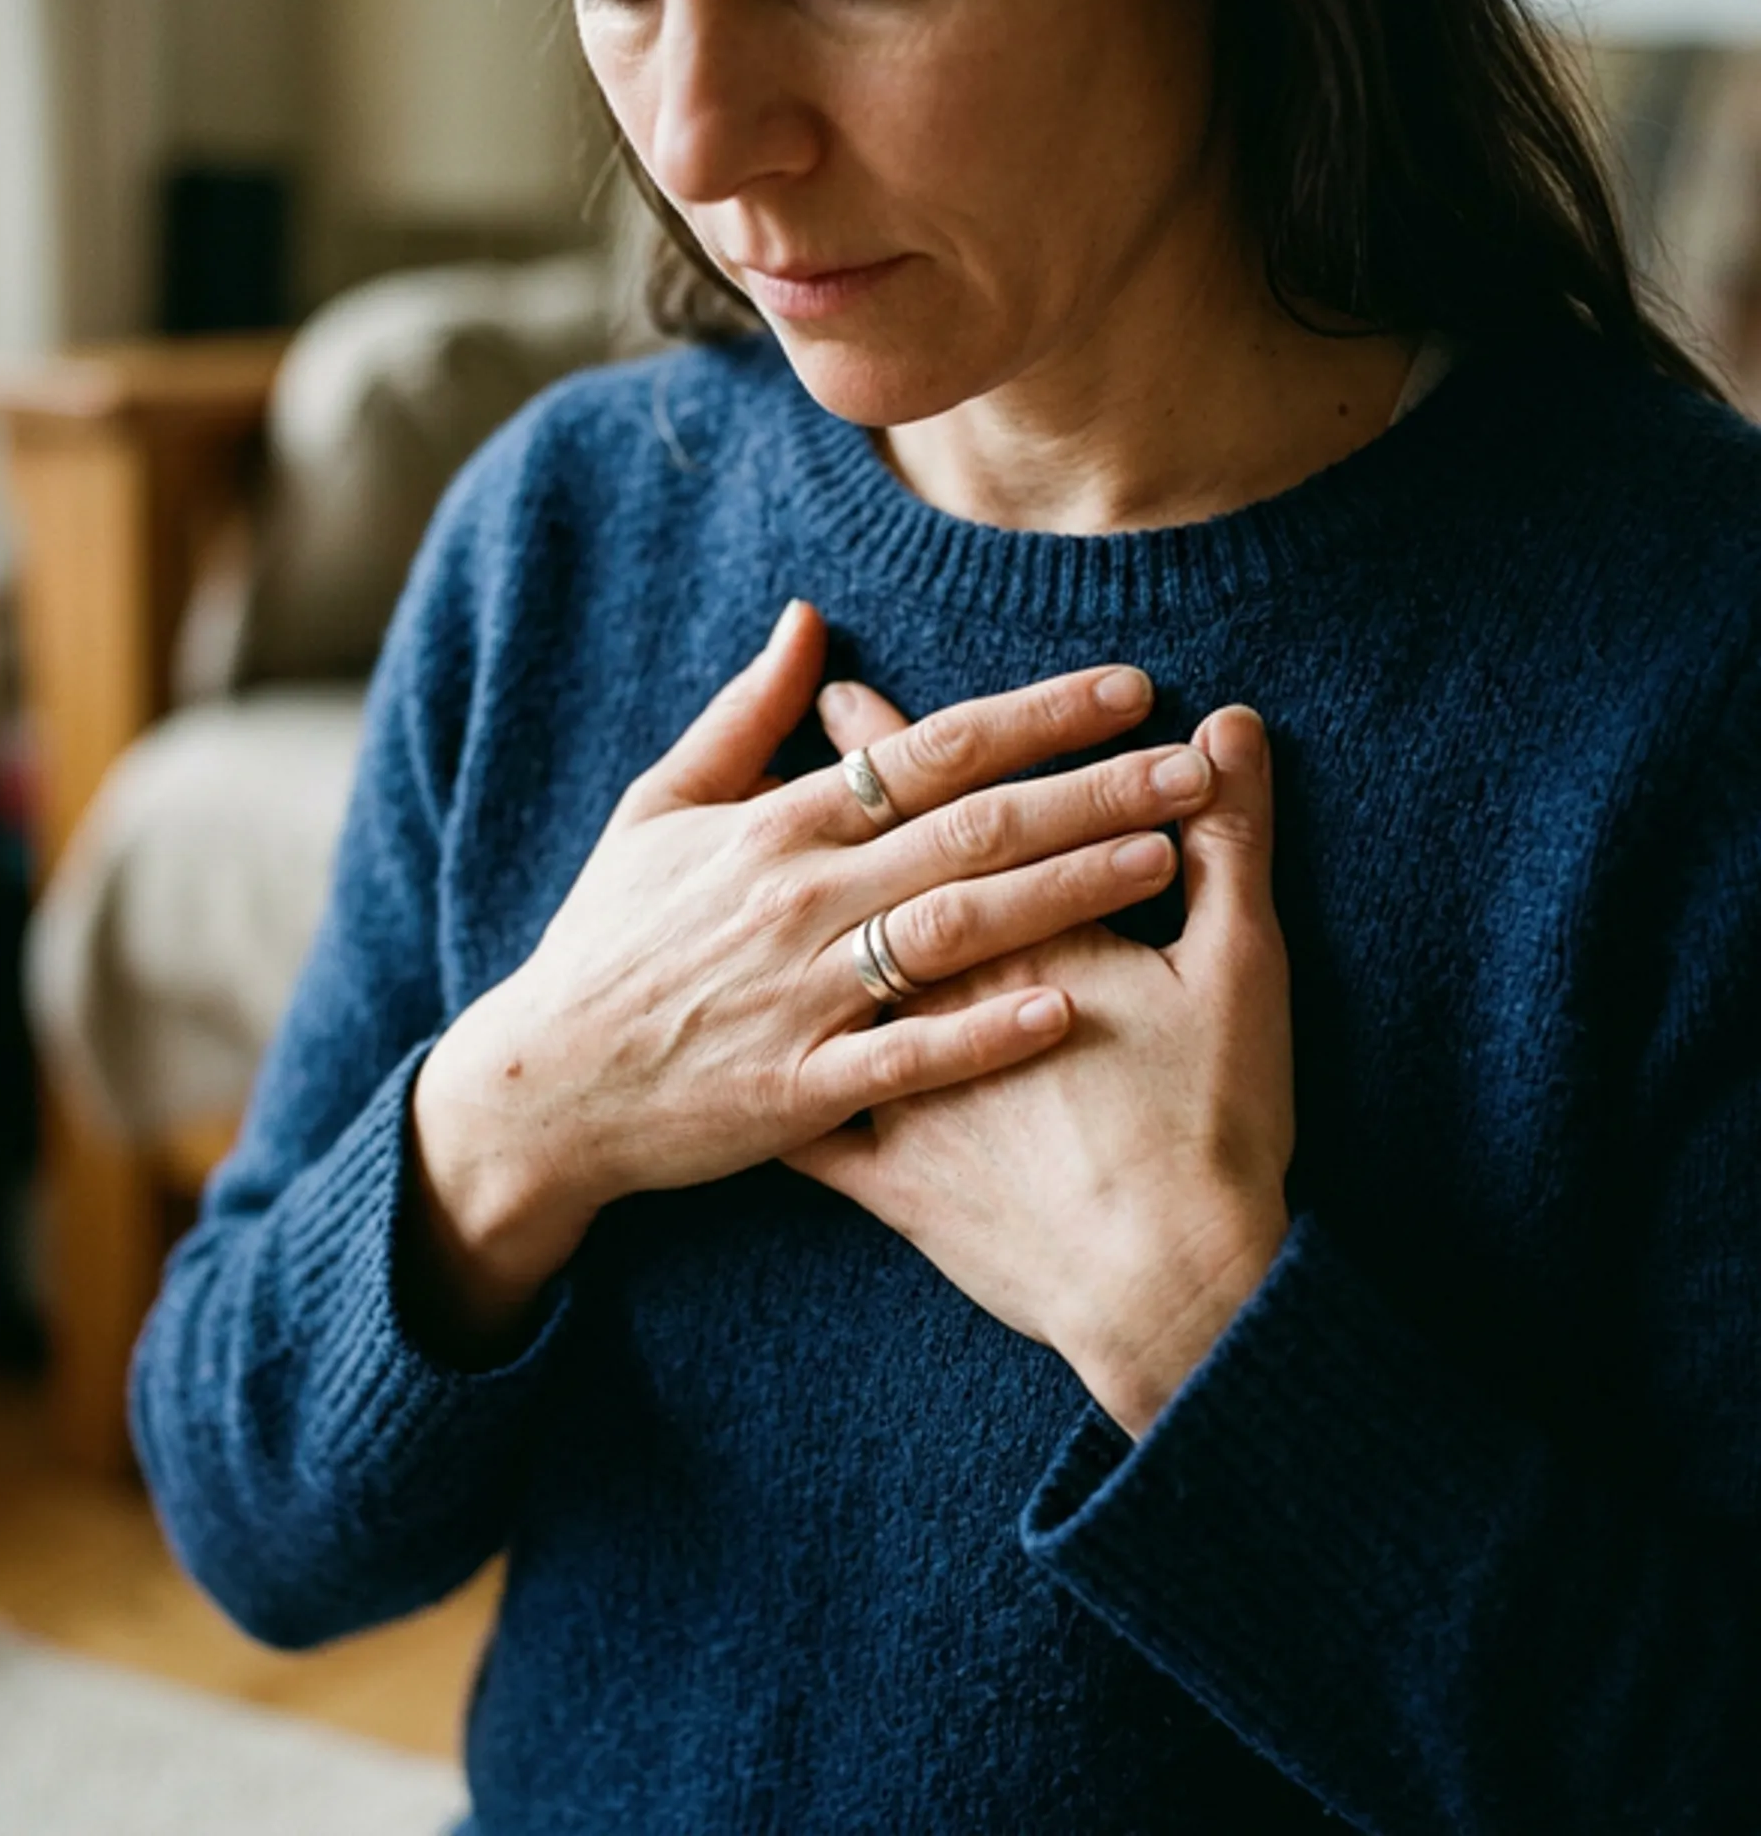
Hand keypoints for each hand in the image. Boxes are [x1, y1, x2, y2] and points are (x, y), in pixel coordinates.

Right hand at [411, 599, 1223, 1310]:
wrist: (544, 1084)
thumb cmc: (608, 940)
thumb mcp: (656, 810)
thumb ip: (742, 717)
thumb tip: (807, 621)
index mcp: (775, 824)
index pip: (930, 749)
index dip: (1038, 714)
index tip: (1132, 687)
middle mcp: (799, 898)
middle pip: (970, 828)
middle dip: (1092, 790)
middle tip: (1193, 766)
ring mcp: (801, 995)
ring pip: (957, 927)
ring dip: (1067, 890)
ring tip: (1167, 858)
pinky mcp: (800, 1091)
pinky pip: (909, 1059)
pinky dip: (985, 1032)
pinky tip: (1068, 1005)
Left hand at [779, 687, 1294, 1439]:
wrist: (1171, 1281)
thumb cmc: (1214, 1123)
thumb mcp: (1245, 967)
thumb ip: (1234, 842)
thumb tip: (1230, 726)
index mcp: (1017, 935)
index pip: (937, 814)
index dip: (889, 747)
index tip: (838, 696)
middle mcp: (935, 996)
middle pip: (860, 881)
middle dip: (814, 818)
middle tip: (760, 777)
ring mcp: (900, 1089)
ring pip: (818, 989)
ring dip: (785, 931)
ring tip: (748, 887)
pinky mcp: (890, 1179)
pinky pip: (807, 1132)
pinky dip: (769, 1089)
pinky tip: (730, 1068)